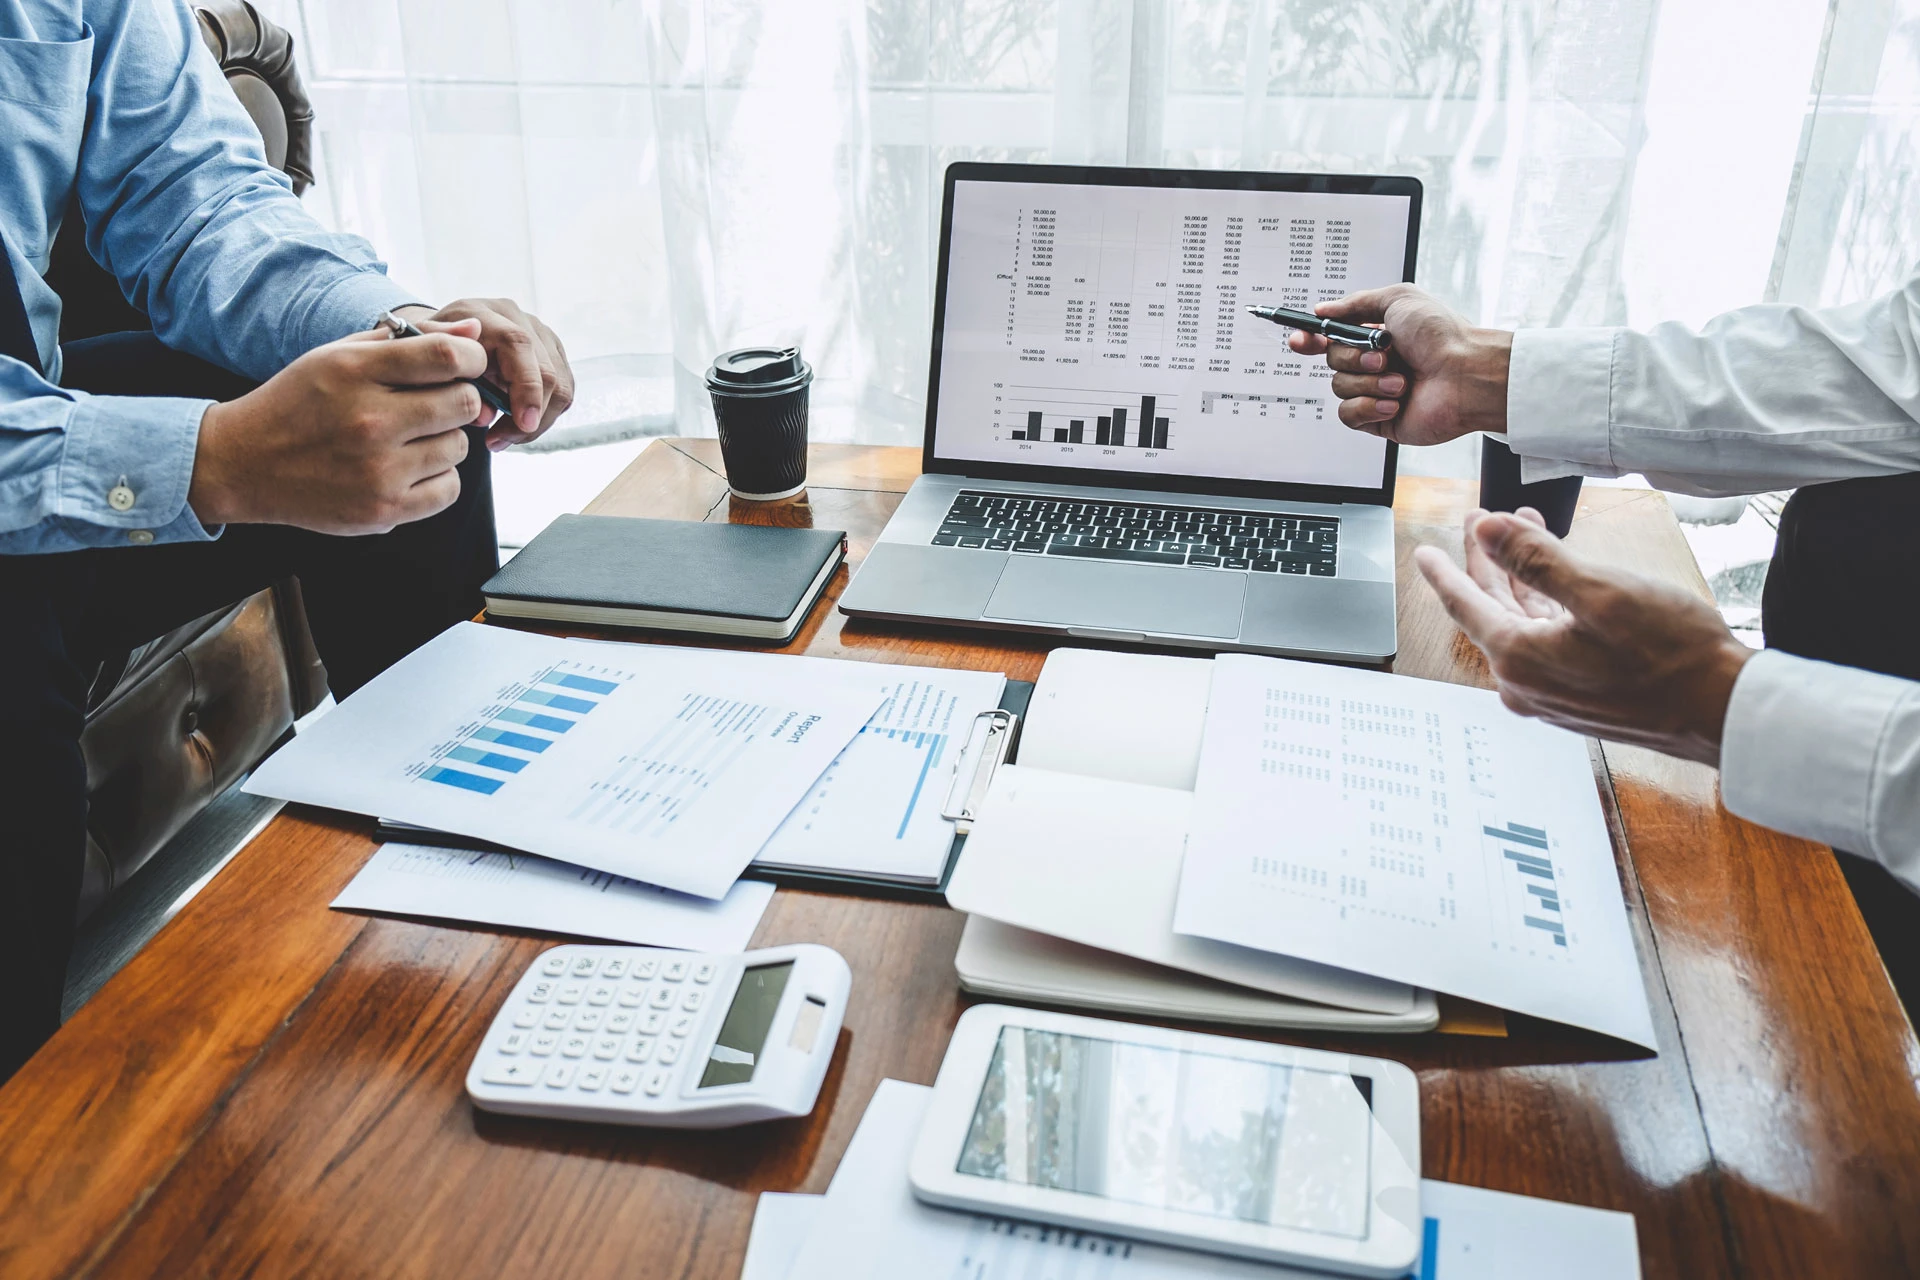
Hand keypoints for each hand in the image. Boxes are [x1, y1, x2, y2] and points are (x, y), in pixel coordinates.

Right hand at [188, 321, 485, 534]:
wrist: (244, 463)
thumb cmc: (300, 403)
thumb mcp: (339, 356)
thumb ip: (408, 340)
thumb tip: (473, 330)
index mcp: (355, 372)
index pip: (447, 356)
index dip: (471, 357)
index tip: (466, 364)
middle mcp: (369, 421)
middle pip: (464, 403)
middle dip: (459, 399)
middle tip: (436, 403)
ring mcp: (378, 470)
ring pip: (459, 447)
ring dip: (444, 440)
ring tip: (409, 438)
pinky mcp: (383, 510)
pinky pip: (449, 489)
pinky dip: (437, 478)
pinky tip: (408, 467)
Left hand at [396, 297, 573, 450]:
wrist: (442, 338)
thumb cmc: (431, 354)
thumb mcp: (422, 360)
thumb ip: (447, 381)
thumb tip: (486, 411)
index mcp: (482, 314)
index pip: (519, 345)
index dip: (526, 387)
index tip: (523, 423)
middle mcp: (517, 318)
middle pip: (547, 372)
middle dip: (529, 417)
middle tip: (497, 442)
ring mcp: (540, 333)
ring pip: (562, 386)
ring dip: (539, 421)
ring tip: (505, 437)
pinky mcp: (552, 352)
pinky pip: (564, 391)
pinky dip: (545, 415)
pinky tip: (517, 425)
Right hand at [1287, 284, 1511, 444]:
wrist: (1466, 375)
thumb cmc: (1442, 335)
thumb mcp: (1398, 299)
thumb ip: (1355, 303)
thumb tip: (1323, 310)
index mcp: (1375, 335)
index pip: (1330, 337)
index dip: (1311, 338)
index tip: (1301, 339)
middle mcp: (1373, 363)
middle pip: (1331, 360)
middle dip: (1354, 357)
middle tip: (1384, 356)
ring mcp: (1374, 391)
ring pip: (1338, 387)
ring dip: (1368, 382)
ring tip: (1401, 382)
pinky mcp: (1378, 419)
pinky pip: (1348, 414)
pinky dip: (1368, 406)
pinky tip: (1394, 402)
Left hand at [1413, 507, 1753, 764]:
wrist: (1722, 710)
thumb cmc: (1671, 654)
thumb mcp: (1598, 591)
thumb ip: (1534, 559)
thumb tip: (1487, 531)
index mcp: (1519, 657)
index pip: (1463, 604)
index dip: (1443, 570)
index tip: (1422, 552)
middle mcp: (1526, 682)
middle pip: (1491, 608)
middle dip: (1487, 560)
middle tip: (1482, 522)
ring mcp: (1552, 692)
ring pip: (1521, 621)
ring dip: (1521, 576)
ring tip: (1525, 532)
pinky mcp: (1579, 695)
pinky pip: (1546, 639)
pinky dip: (1546, 603)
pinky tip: (1559, 578)